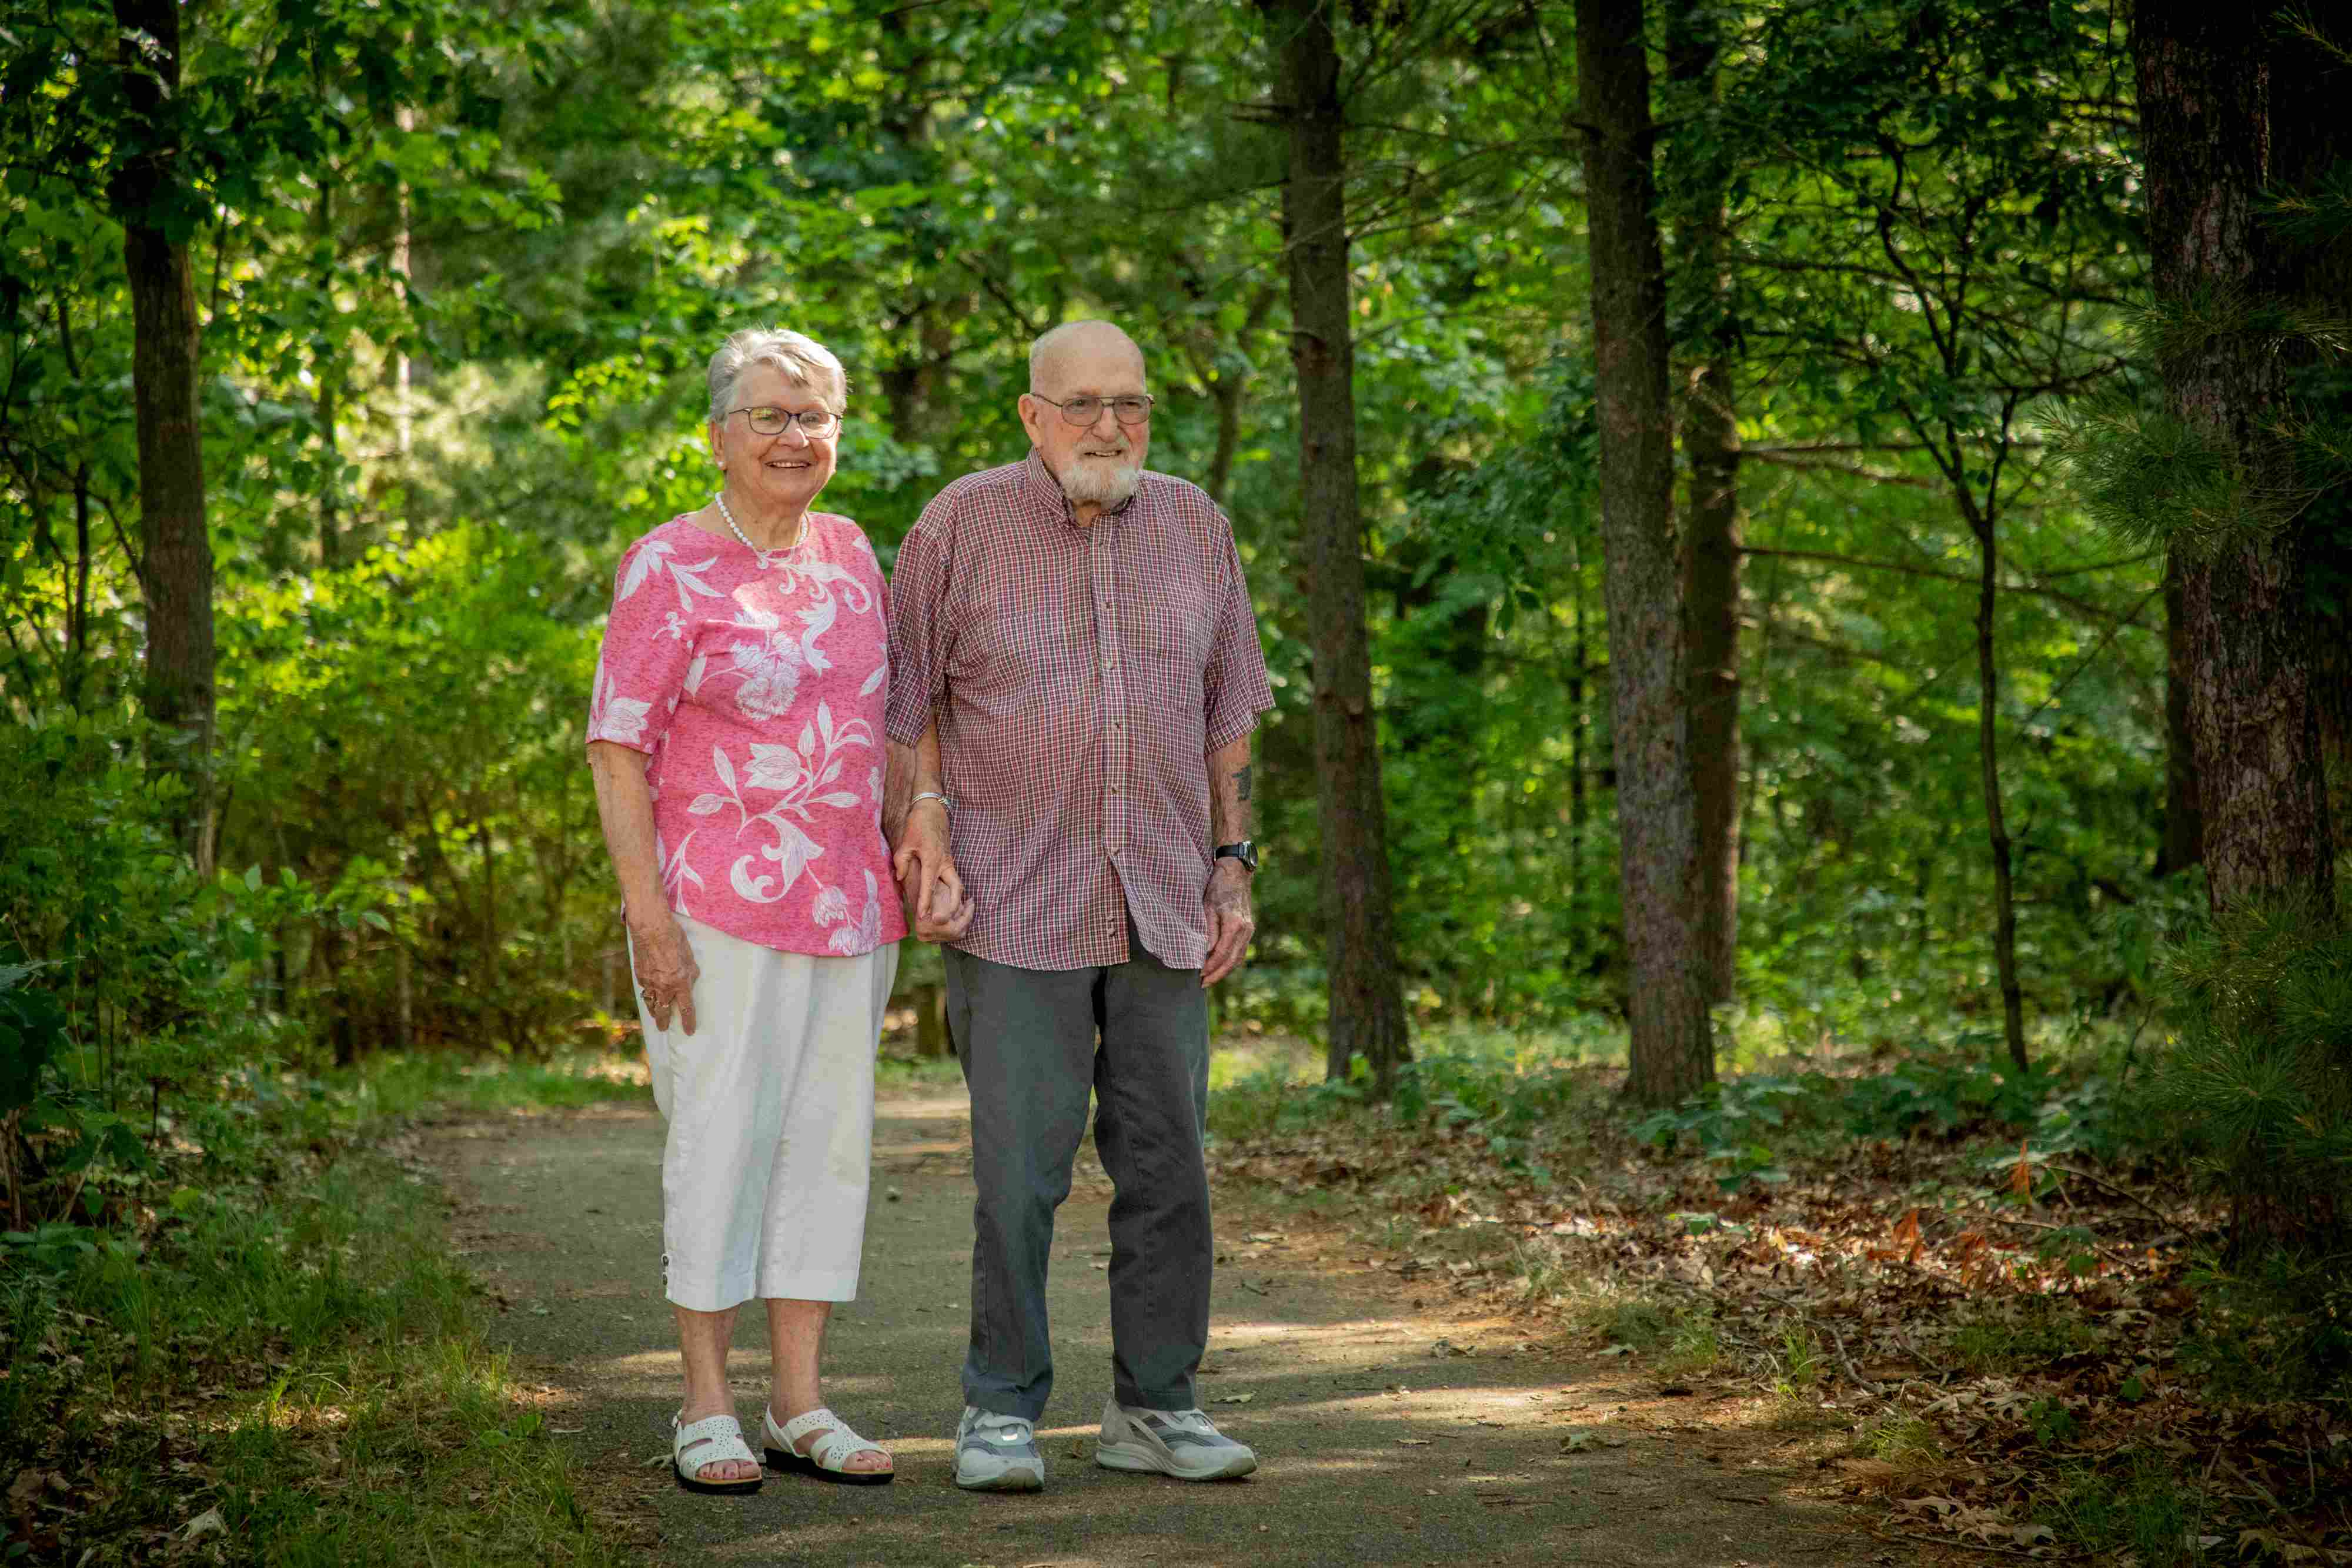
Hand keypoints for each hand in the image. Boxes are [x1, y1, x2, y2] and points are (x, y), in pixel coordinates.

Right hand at [630, 913, 699, 1035]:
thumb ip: (690, 973)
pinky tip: (649, 994)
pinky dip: (647, 994)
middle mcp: (664, 986)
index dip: (688, 1022)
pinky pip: (644, 990)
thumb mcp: (690, 957)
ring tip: (656, 1016)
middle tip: (664, 1028)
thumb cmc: (674, 939)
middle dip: (663, 1022)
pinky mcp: (639, 976)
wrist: (651, 928)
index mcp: (680, 982)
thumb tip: (689, 982)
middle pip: (663, 1012)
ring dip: (653, 1011)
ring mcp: (649, 982)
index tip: (689, 1031)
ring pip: (650, 1003)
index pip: (686, 1008)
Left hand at [892, 801, 972, 942]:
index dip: (925, 902)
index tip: (922, 916)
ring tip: (949, 916)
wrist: (933, 810)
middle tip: (942, 921)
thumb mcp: (905, 842)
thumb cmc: (918, 825)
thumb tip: (901, 878)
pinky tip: (948, 903)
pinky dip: (954, 893)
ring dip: (956, 901)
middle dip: (952, 906)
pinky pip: (954, 880)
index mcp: (933, 859)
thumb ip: (902, 862)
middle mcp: (945, 863)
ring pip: (958, 885)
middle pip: (955, 889)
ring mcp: (949, 862)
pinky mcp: (949, 861)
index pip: (929, 885)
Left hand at [1201, 859, 1253, 987]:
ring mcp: (1249, 930)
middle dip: (1217, 974)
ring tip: (1210, 978)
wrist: (1236, 873)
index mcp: (1235, 925)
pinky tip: (1220, 966)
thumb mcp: (1207, 907)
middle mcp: (1246, 930)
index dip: (1210, 966)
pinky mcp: (1248, 929)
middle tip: (1203, 983)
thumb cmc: (1219, 888)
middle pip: (1232, 960)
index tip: (1198, 974)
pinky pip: (1240, 951)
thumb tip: (1204, 953)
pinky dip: (1230, 961)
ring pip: (1238, 958)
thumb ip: (1208, 931)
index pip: (1222, 954)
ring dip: (1224, 971)